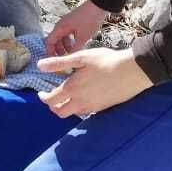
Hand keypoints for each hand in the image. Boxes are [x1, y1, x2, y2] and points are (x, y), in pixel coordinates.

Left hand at [37, 48, 151, 116]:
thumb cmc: (106, 61)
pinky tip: (81, 97)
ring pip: (72, 113)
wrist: (132, 71)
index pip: (51, 100)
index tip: (41, 93)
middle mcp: (80, 101)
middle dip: (52, 106)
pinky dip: (78, 108)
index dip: (43, 97)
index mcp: (72, 88)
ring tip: (66, 97)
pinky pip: (85, 112)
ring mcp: (92, 107)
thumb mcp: (81, 57)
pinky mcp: (102, 108)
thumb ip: (59, 63)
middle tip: (51, 98)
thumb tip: (39, 65)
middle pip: (60, 112)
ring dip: (65, 108)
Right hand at [45, 0, 108, 55]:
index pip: (49, 42)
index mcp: (60, 28)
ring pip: (62, 38)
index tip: (55, 60)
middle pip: (55, 41)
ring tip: (73, 54)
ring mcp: (67, 24)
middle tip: (65, 59)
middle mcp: (61, 26)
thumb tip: (71, 59)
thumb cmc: (89, 20)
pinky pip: (68, 34)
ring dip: (65, 47)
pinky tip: (78, 46)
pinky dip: (70, 41)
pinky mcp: (73, 23)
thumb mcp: (83, 37)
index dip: (50, 52)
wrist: (98, 5)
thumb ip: (75, 49)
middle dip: (58, 51)